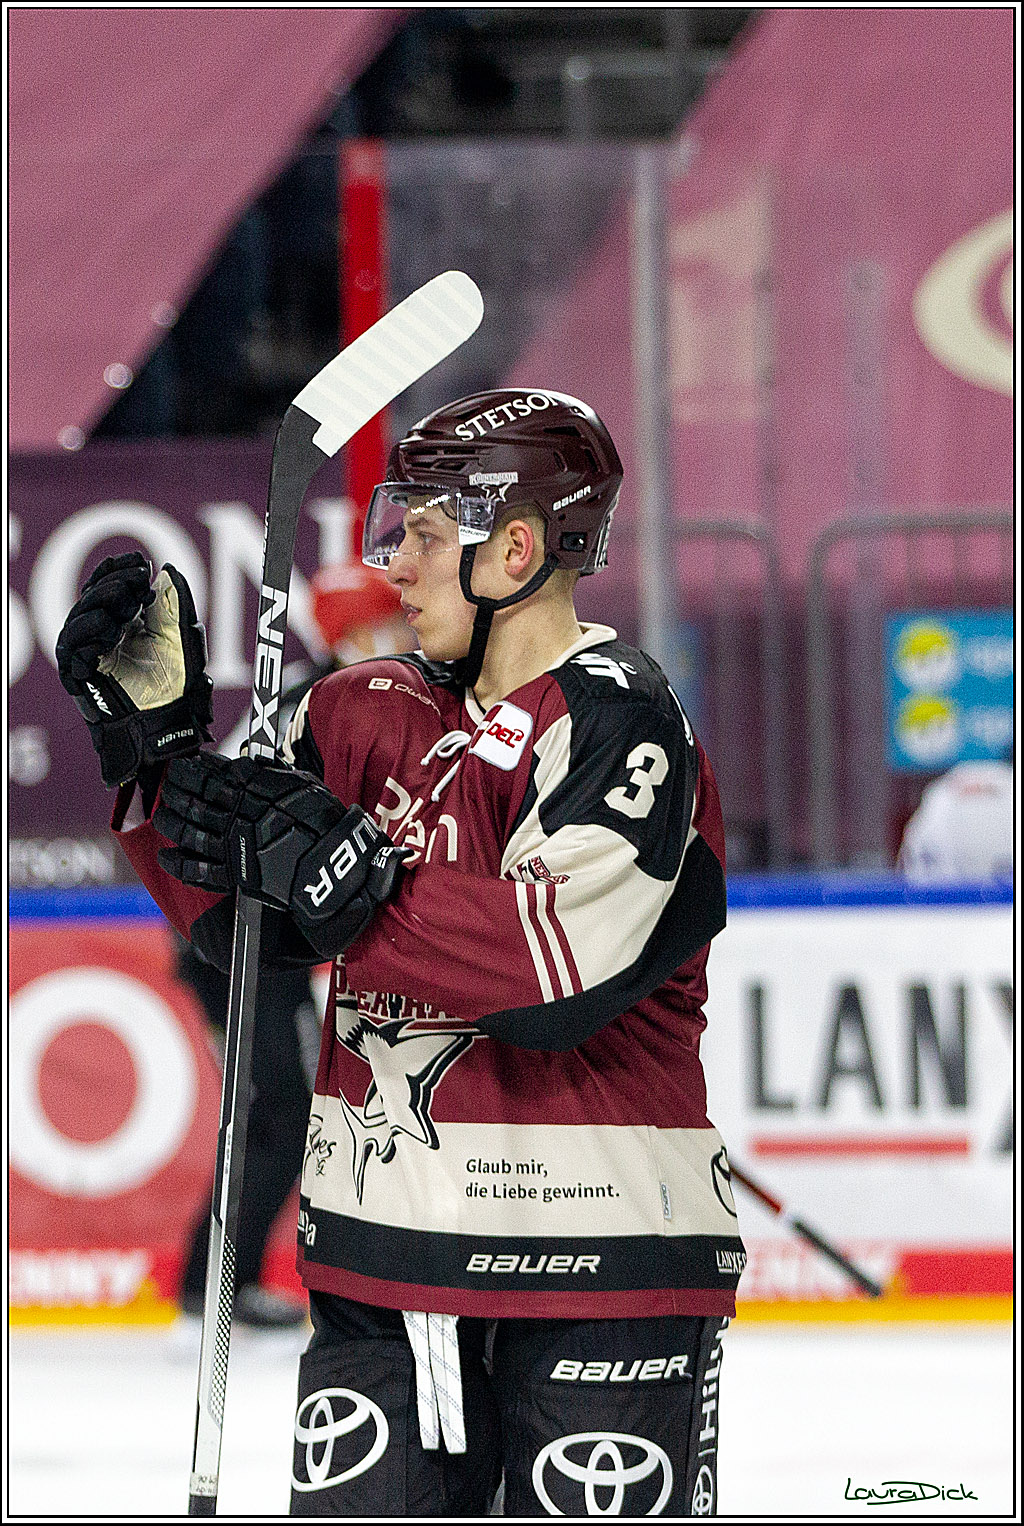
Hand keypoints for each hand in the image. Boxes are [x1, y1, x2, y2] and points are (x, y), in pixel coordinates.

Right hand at [56, 552, 213, 785]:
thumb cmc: (176, 684)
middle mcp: (103, 635)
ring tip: (126, 599)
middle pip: (92, 595)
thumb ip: (174, 604)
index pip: (109, 586)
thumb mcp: (181, 637)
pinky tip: (112, 627)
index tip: (140, 560)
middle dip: (113, 581)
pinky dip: (89, 631)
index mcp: (124, 622)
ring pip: (79, 616)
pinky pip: (72, 646)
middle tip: (137, 578)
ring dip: (101, 601)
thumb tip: (167, 570)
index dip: (120, 570)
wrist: (169, 721)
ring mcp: (89, 652)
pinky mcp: (79, 672)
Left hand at [154, 753, 406, 957]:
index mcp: (252, 794)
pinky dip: (178, 864)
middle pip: (195, 802)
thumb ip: (268, 773)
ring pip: (190, 832)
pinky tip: (166, 856)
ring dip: (171, 823)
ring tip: (162, 816)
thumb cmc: (322, 822)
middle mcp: (238, 819)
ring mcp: (233, 848)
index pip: (213, 777)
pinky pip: (198, 871)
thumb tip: (242, 764)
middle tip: (168, 785)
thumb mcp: (301, 784)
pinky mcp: (235, 876)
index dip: (194, 770)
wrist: (334, 865)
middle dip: (177, 792)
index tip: (185, 765)